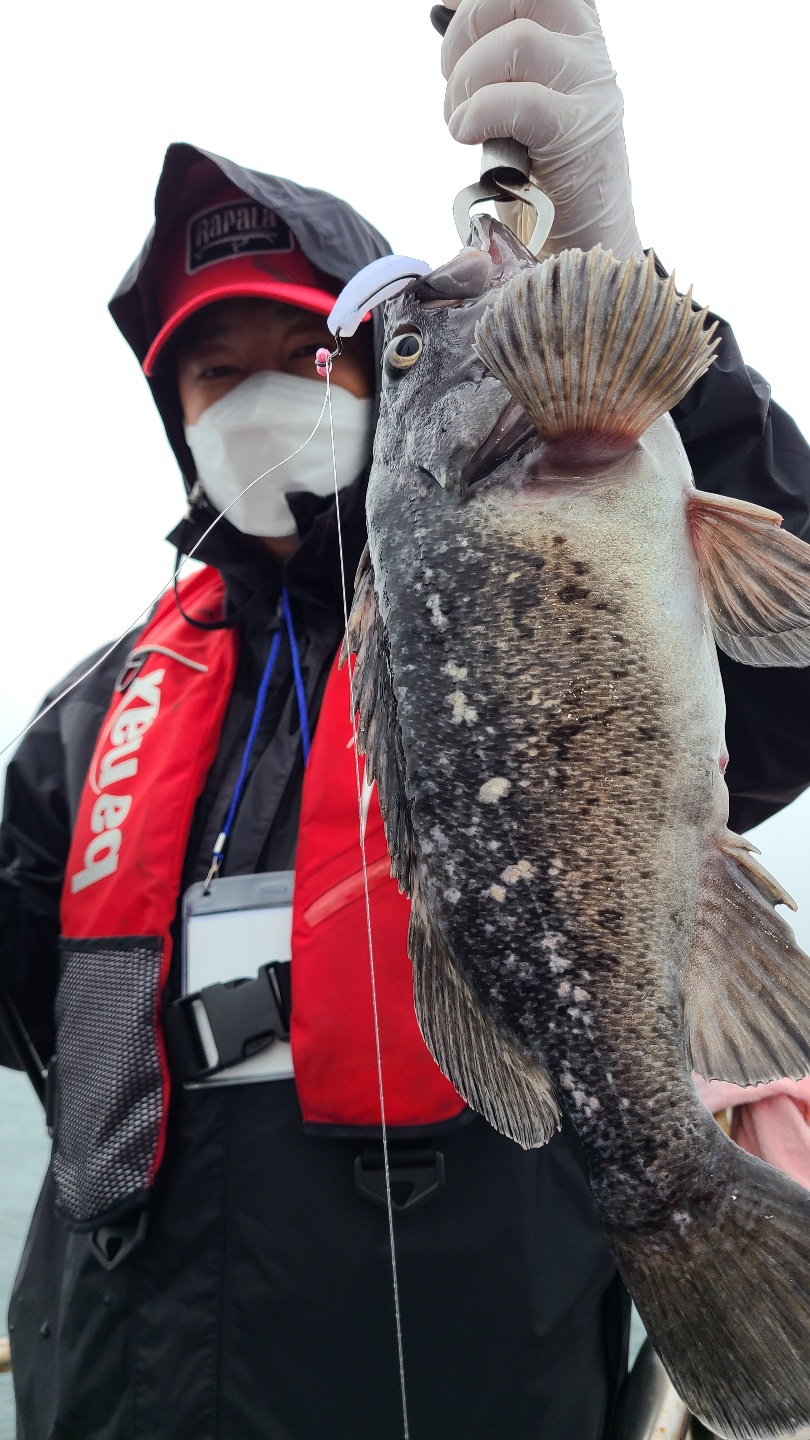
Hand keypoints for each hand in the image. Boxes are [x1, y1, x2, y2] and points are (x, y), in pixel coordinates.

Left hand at [441, 0, 642, 258]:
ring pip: (519, 41)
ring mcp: (590, 87)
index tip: (444, 4)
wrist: (578, 241)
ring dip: (467, 81)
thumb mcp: (514, 96)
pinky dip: (479, 114)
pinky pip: (522, 102)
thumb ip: (493, 56)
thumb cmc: (537, 170)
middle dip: (467, 30)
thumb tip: (448, 17)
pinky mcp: (581, 133)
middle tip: (451, 82)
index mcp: (571, 28)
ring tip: (458, 119)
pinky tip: (467, 135)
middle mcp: (587, 46)